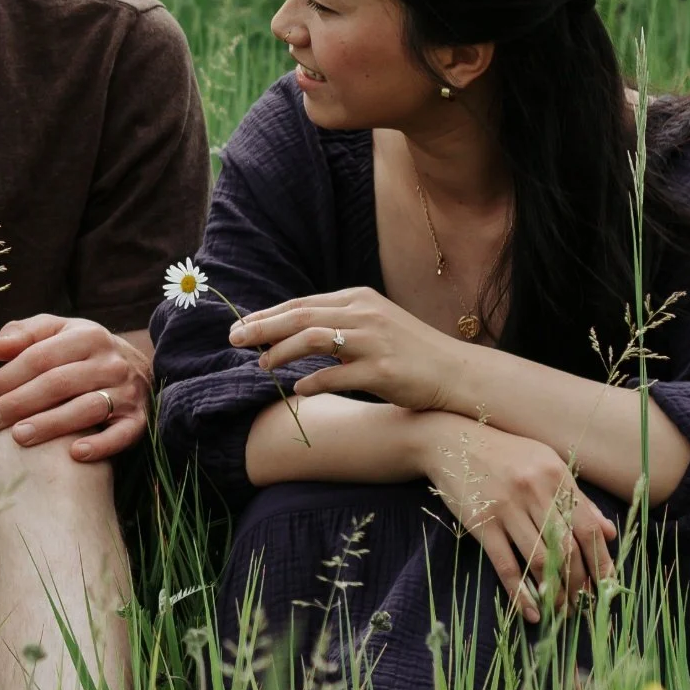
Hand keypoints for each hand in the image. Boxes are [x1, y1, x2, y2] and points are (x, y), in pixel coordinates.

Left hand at [0, 316, 150, 462]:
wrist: (137, 368)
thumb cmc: (82, 351)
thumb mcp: (57, 332)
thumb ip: (24, 334)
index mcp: (87, 336)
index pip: (40, 356)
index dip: (9, 376)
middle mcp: (111, 362)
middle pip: (59, 383)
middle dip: (21, 402)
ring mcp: (127, 392)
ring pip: (87, 408)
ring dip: (51, 424)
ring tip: (19, 437)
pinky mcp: (138, 419)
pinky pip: (122, 435)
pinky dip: (100, 446)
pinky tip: (74, 455)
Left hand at [228, 287, 465, 413]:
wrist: (456, 372)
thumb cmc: (410, 350)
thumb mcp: (374, 323)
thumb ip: (338, 322)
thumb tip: (291, 330)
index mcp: (359, 299)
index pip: (303, 303)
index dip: (268, 314)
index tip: (241, 325)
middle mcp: (365, 314)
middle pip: (301, 316)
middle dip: (262, 327)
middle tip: (233, 338)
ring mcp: (375, 342)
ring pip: (314, 340)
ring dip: (282, 352)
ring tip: (262, 365)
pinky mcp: (384, 371)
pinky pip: (338, 376)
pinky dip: (314, 382)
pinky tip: (298, 390)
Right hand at [416, 419, 616, 621]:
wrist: (451, 441)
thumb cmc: (506, 454)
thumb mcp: (546, 464)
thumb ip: (577, 498)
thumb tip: (608, 532)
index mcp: (555, 476)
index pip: (587, 527)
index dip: (601, 561)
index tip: (607, 584)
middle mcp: (533, 491)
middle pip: (566, 549)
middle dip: (579, 583)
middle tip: (584, 603)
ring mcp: (506, 508)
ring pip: (539, 561)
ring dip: (554, 592)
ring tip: (562, 610)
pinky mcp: (481, 524)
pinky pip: (505, 565)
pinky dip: (521, 594)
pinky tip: (532, 612)